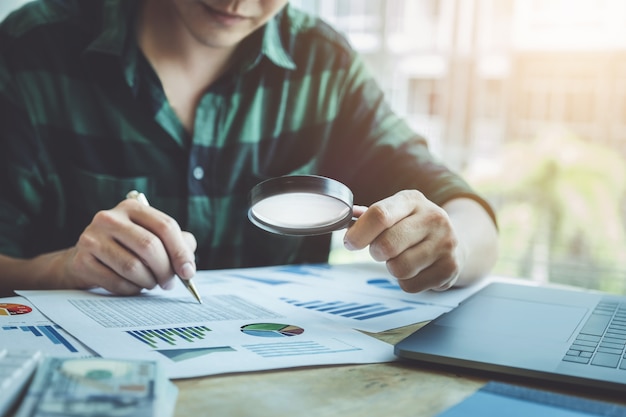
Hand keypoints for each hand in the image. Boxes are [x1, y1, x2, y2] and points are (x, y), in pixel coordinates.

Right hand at [61, 199, 196, 294]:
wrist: (87, 259)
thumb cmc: (128, 248)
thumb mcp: (152, 237)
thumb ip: (177, 243)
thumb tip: (188, 265)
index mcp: (132, 207)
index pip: (165, 226)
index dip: (180, 252)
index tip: (188, 272)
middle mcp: (109, 218)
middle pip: (149, 246)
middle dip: (165, 270)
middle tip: (169, 283)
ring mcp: (92, 238)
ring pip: (132, 266)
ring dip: (148, 282)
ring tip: (150, 283)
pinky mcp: (82, 261)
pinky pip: (116, 282)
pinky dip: (131, 289)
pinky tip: (133, 287)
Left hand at [343, 190, 463, 292]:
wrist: (452, 242)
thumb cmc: (411, 227)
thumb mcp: (395, 212)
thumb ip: (369, 217)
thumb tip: (345, 220)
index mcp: (412, 200)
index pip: (379, 214)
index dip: (359, 233)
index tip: (350, 243)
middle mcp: (433, 218)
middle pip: (386, 245)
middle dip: (376, 252)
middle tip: (381, 251)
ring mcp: (445, 243)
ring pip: (399, 268)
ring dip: (392, 269)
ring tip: (402, 258)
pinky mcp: (450, 268)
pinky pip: (410, 285)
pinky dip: (406, 282)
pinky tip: (416, 269)